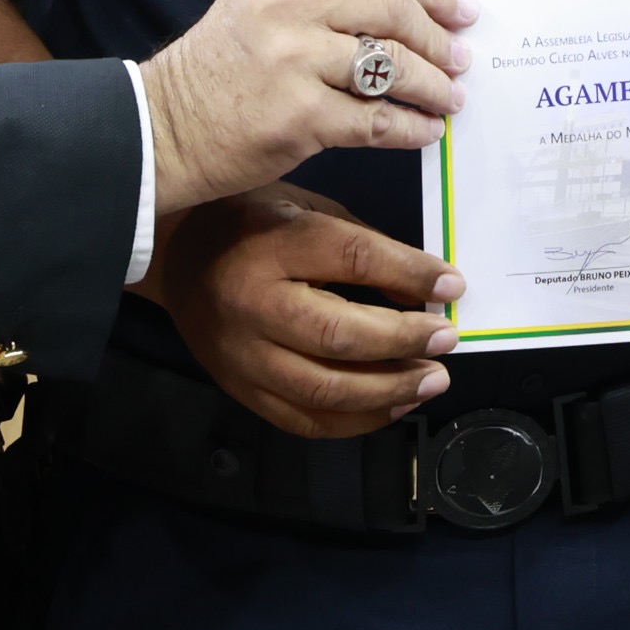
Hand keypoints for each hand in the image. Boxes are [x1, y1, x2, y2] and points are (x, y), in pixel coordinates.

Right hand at [140, 0, 470, 211]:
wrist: (164, 127)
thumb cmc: (224, 68)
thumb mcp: (262, 3)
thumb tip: (417, 10)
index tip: (460, 8)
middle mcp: (287, 3)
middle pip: (392, 9)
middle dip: (438, 36)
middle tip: (462, 57)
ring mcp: (293, 59)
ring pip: (392, 66)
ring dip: (433, 85)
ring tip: (451, 98)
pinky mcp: (299, 115)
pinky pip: (377, 119)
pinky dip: (410, 126)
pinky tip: (424, 130)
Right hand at [144, 184, 459, 437]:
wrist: (176, 257)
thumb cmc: (251, 223)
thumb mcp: (305, 208)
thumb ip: (361, 245)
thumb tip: (426, 287)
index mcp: (271, 245)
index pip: (353, 259)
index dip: (410, 274)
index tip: (453, 286)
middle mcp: (252, 305)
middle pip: (338, 335)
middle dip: (404, 342)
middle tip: (447, 340)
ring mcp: (242, 356)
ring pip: (322, 389)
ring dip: (388, 391)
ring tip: (433, 380)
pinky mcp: (239, 389)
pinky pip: (302, 420)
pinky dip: (354, 421)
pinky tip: (392, 407)